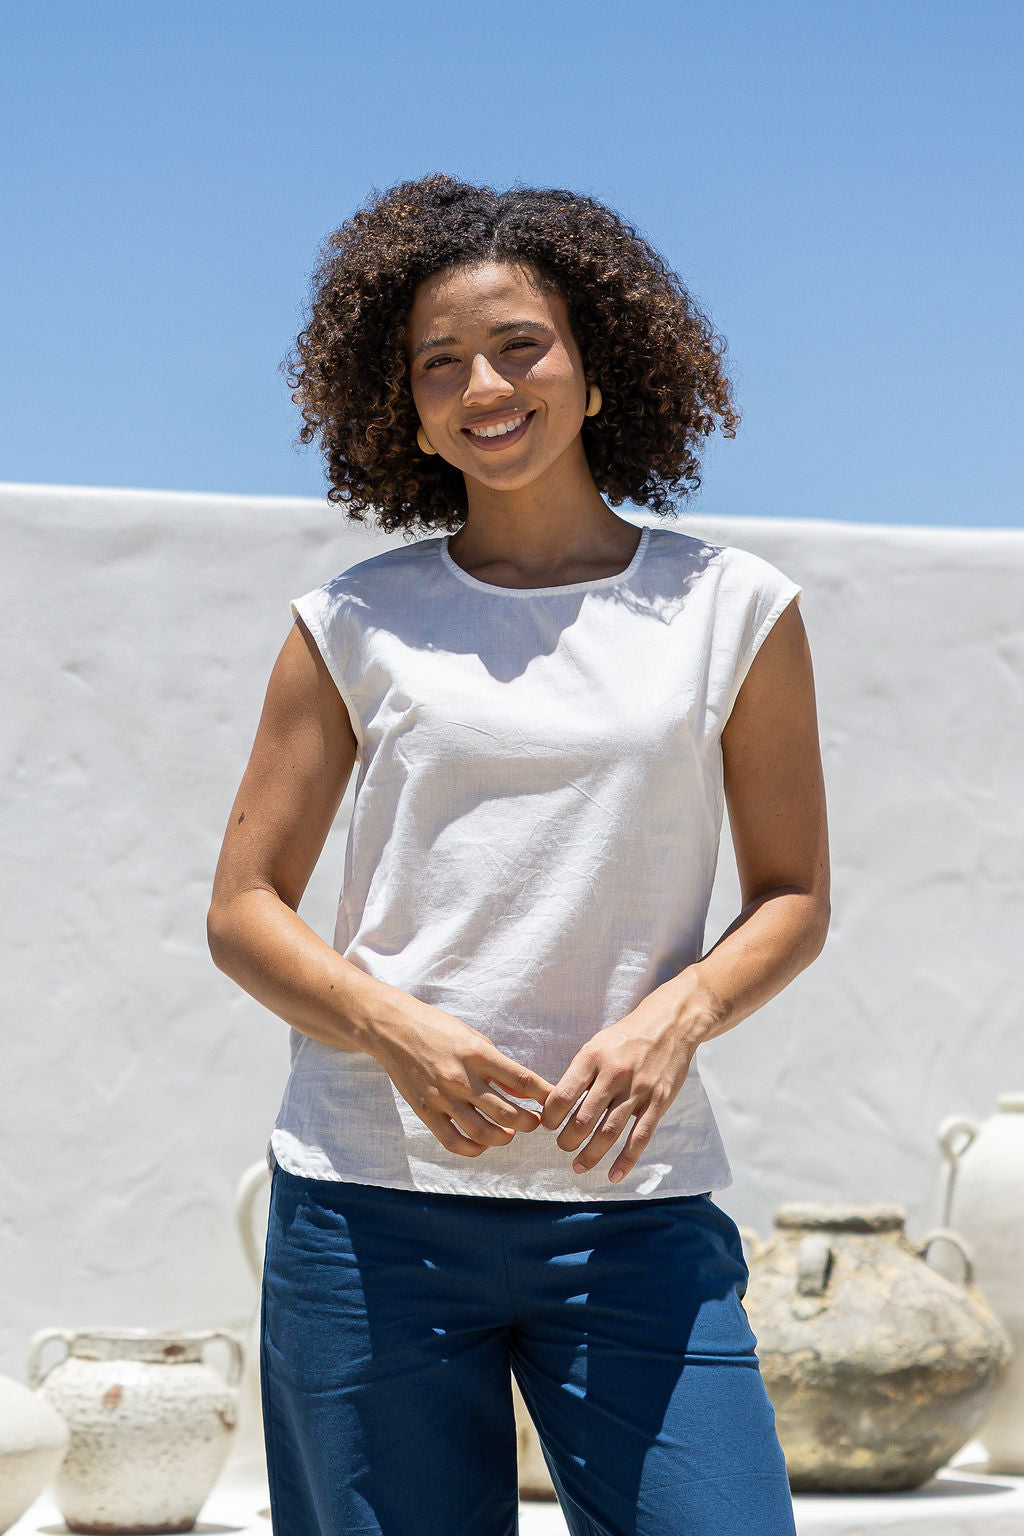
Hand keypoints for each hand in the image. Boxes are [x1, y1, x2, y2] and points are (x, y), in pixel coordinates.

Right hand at [368, 1001, 554, 1157]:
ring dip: (505, 1137)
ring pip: (484, 1132)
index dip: (545, 1095)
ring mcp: (442, 1097)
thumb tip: (526, 1091)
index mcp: (478, 1054)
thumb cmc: (438, 1029)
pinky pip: (454, 1141)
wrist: (394, 1030)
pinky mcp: (425, 1111)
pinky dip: (474, 1148)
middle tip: (535, 1122)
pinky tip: (483, 1143)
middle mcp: (462, 1078)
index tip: (555, 1103)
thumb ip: (499, 1066)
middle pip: (508, 1113)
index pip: (523, 1080)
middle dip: (530, 1122)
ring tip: (511, 1133)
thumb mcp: (474, 1038)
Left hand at [540, 998, 696, 1181]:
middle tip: (562, 1147)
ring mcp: (638, 1089)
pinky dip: (626, 1160)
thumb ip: (579, 1073)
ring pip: (609, 1132)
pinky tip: (613, 1174)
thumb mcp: (597, 1045)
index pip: (563, 1095)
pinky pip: (640, 1137)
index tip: (547, 1125)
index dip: (550, 1116)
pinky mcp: (658, 1102)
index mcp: (593, 1057)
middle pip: (584, 1118)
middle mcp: (614, 1074)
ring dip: (591, 1154)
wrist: (670, 1024)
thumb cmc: (626, 1037)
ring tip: (578, 1166)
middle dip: (568, 1140)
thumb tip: (555, 1105)